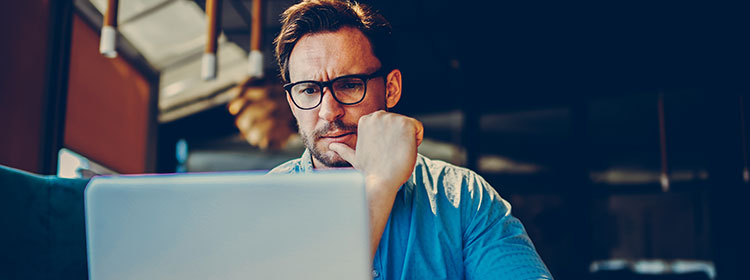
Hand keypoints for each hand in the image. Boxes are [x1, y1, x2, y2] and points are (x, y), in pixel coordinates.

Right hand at [328, 110, 422, 258]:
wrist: (380, 180)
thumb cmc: (369, 172)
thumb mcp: (354, 157)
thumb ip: (344, 149)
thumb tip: (331, 146)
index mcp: (366, 120)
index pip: (389, 125)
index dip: (389, 140)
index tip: (384, 152)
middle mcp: (378, 115)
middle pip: (400, 124)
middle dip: (399, 139)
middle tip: (390, 154)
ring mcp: (392, 118)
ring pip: (410, 127)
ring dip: (408, 141)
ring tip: (395, 153)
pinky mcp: (406, 124)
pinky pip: (419, 129)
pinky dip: (417, 141)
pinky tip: (404, 150)